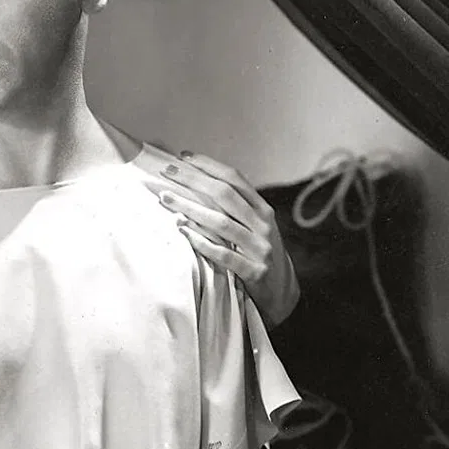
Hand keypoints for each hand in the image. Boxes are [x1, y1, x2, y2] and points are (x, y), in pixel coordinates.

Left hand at [149, 152, 299, 326]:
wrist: (282, 292)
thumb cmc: (258, 252)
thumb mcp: (255, 226)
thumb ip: (235, 207)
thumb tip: (198, 182)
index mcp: (263, 210)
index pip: (235, 179)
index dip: (209, 166)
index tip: (183, 157)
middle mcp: (263, 225)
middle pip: (225, 195)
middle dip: (194, 180)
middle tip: (168, 171)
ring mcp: (259, 249)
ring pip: (221, 223)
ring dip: (190, 208)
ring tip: (165, 198)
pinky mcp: (254, 272)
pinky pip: (223, 254)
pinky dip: (201, 241)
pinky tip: (182, 231)